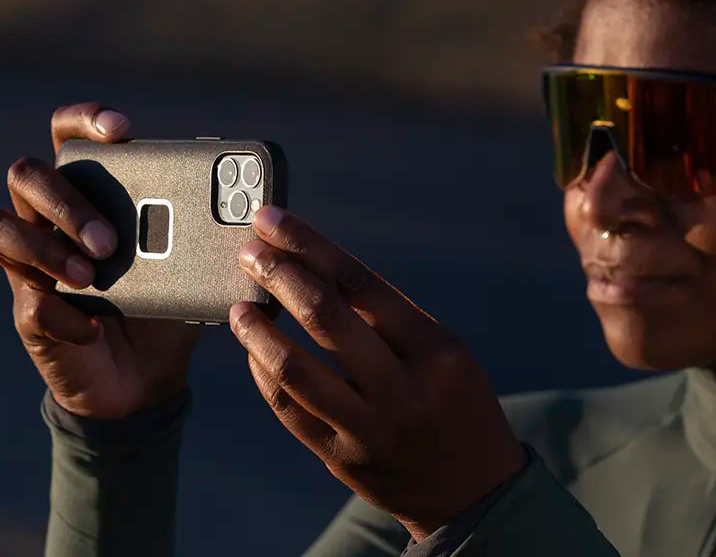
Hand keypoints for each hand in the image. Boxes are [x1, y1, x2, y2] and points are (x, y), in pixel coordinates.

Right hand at [0, 103, 200, 418]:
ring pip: (0, 226)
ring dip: (47, 248)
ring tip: (93, 277)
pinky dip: (63, 314)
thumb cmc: (166, 308)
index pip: (68, 133)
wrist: (145, 381)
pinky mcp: (29, 311)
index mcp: (90, 191)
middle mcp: (50, 218)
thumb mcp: (193, 268)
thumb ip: (210, 238)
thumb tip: (253, 216)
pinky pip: (27, 299)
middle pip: (26, 174)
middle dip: (67, 202)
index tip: (121, 129)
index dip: (85, 119)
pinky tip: (93, 328)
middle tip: (110, 239)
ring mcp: (31, 263)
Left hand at [228, 206, 526, 540]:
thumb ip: (387, 319)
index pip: (360, 282)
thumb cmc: (456, 405)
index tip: (272, 221)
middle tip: (248, 251)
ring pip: (295, 368)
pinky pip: (290, 409)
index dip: (309, 245)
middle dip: (278, 275)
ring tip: (238, 306)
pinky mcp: (344, 458)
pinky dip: (265, 374)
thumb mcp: (446, 354)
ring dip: (257, 330)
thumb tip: (311, 270)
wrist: (476, 493)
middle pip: (325, 317)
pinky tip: (254, 352)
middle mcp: (404, 388)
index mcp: (436, 349)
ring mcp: (371, 428)